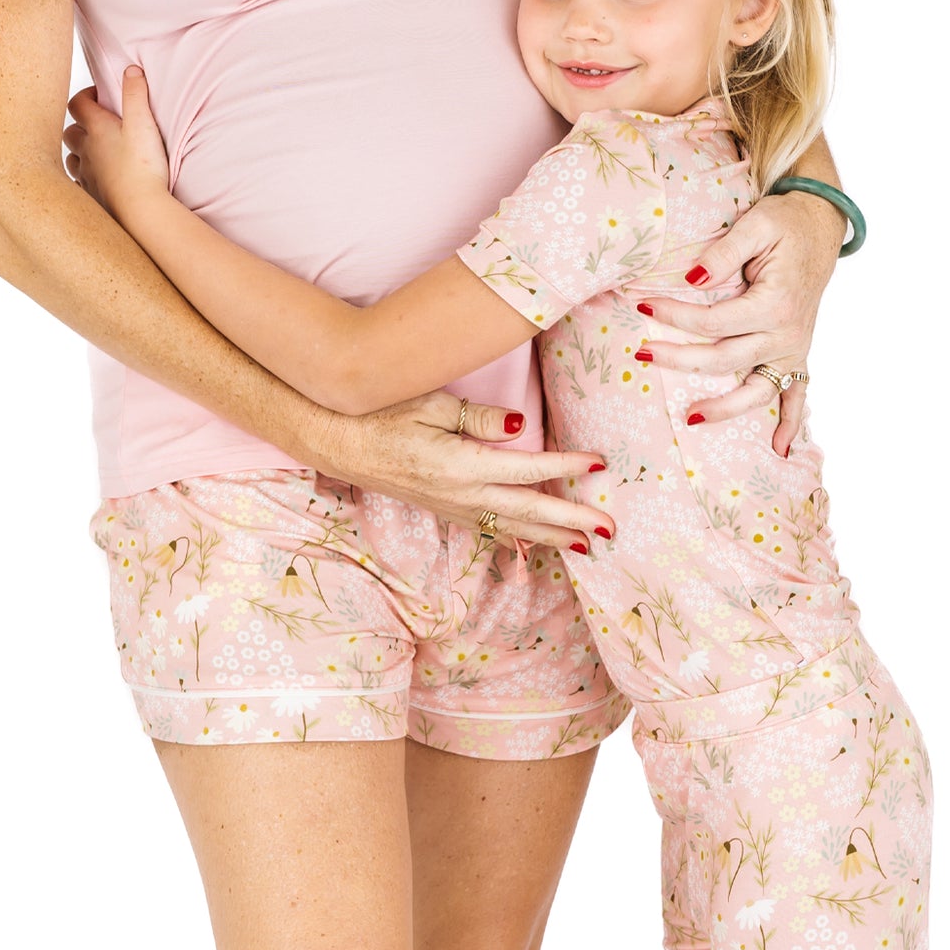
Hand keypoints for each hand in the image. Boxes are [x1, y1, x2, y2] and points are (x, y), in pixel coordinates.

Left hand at [65, 67, 170, 220]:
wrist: (140, 210)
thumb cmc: (143, 167)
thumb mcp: (144, 123)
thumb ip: (136, 93)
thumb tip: (130, 70)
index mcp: (97, 129)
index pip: (77, 103)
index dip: (85, 96)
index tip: (99, 96)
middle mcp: (86, 151)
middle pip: (69, 131)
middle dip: (79, 125)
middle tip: (97, 124)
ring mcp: (86, 175)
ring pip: (71, 158)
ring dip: (79, 152)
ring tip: (95, 151)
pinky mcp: (91, 196)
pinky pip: (78, 183)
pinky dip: (84, 177)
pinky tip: (96, 180)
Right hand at [303, 389, 611, 555]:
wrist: (339, 442)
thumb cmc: (382, 413)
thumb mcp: (431, 404)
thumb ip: (479, 419)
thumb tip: (522, 427)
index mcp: (461, 465)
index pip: (527, 469)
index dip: (565, 468)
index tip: (598, 464)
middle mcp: (461, 494)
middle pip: (528, 511)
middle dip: (572, 521)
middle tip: (610, 528)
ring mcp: (452, 506)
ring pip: (513, 526)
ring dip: (552, 537)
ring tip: (588, 545)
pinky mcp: (445, 509)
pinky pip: (492, 527)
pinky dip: (521, 535)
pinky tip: (538, 540)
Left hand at [630, 190, 843, 456]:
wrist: (819, 226)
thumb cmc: (784, 223)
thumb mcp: (755, 225)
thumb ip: (722, 255)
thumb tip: (691, 280)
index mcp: (775, 303)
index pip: (714, 321)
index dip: (675, 316)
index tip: (642, 304)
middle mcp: (786, 333)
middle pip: (725, 359)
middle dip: (680, 359)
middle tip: (642, 355)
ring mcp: (793, 348)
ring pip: (757, 390)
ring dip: (724, 408)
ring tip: (688, 418)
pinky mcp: (797, 352)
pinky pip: (797, 395)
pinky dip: (790, 423)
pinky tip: (779, 449)